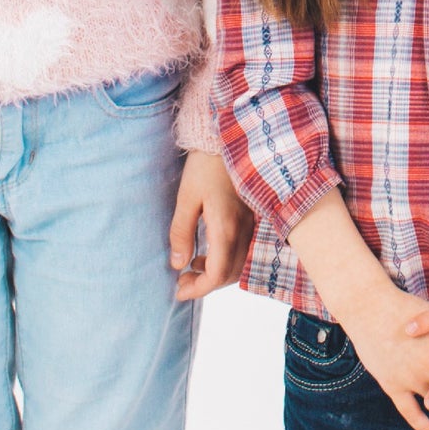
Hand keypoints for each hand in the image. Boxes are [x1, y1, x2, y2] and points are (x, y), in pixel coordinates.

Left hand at [171, 150, 255, 299]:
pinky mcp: (251, 216)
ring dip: (216, 272)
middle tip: (181, 280)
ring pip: (238, 263)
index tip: (178, 290)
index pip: (217, 274)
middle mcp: (243, 230)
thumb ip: (181, 233)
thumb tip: (177, 264)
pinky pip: (242, 249)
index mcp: (226, 228)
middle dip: (205, 284)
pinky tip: (207, 250)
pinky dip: (225, 259)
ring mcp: (250, 223)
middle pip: (230, 274)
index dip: (198, 289)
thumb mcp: (186, 198)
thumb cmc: (204, 167)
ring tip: (192, 265)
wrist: (228, 139)